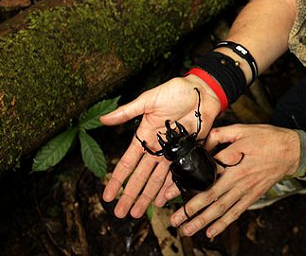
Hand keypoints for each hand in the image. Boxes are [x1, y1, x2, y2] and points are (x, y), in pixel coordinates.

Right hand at [100, 75, 221, 217]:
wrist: (202, 92)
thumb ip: (127, 112)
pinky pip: (176, 174)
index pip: (127, 163)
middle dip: (130, 195)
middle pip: (140, 177)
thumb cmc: (176, 91)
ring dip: (146, 196)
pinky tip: (162, 201)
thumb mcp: (148, 99)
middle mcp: (156, 148)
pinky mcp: (187, 152)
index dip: (116, 180)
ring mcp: (171, 152)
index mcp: (144, 135)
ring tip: (137, 213)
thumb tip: (102, 119)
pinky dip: (169, 188)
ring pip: (156, 180)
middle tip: (120, 214)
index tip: (107, 196)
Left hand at [164, 124, 299, 238]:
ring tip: (187, 230)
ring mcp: (246, 189)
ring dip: (203, 221)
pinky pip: (236, 212)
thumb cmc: (268, 138)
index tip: (169, 193)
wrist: (292, 151)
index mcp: (233, 159)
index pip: (204, 174)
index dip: (186, 184)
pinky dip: (224, 223)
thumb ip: (221, 134)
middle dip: (190, 211)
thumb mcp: (243, 129)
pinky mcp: (253, 196)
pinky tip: (211, 231)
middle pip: (210, 197)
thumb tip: (203, 142)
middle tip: (174, 220)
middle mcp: (238, 178)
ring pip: (221, 208)